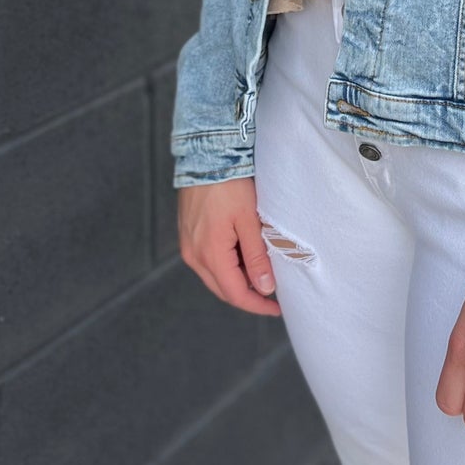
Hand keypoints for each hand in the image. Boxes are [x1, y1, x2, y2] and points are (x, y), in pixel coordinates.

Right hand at [177, 176, 283, 317]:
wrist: (205, 156)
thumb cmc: (229, 185)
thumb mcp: (249, 221)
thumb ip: (257, 257)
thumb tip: (264, 288)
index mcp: (209, 254)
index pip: (235, 294)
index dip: (257, 305)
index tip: (276, 308)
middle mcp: (193, 255)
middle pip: (223, 289)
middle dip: (248, 295)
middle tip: (273, 295)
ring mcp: (188, 245)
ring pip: (215, 276)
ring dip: (237, 280)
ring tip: (261, 272)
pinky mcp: (188, 235)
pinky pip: (208, 261)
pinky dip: (227, 266)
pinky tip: (244, 257)